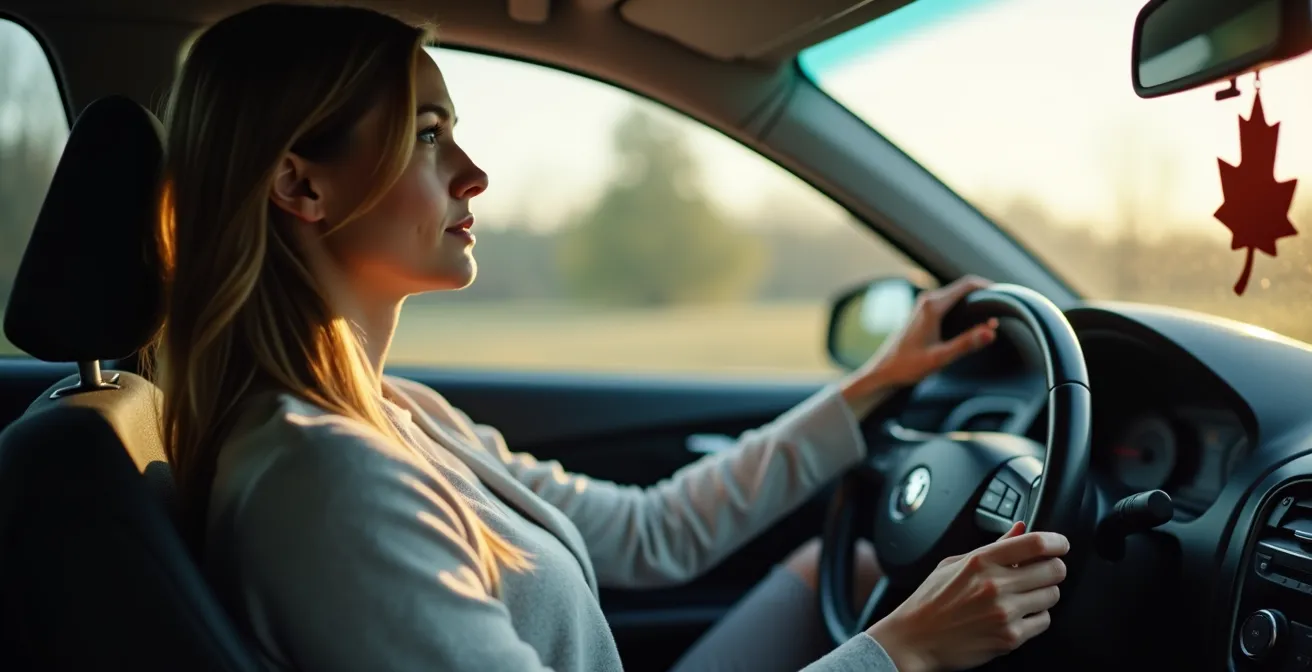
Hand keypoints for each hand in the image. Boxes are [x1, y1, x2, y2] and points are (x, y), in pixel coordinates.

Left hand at [841, 276, 997, 415]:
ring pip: (957, 296)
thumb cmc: (908, 365)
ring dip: (975, 305)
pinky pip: (950, 304)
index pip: (968, 284)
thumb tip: (991, 330)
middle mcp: (928, 300)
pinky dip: (964, 310)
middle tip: (1004, 313)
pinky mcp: (924, 314)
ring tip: (992, 320)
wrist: (884, 371)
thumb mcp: (940, 357)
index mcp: (933, 306)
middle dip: (985, 298)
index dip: (990, 288)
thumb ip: (966, 343)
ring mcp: (925, 306)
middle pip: (964, 289)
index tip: (1006, 300)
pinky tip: (973, 325)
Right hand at [866, 522, 1067, 671]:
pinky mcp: (1010, 637)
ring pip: (1052, 596)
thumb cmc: (931, 601)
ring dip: (1043, 594)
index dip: (1056, 542)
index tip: (1060, 544)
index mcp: (981, 562)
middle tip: (1043, 571)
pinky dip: (1035, 617)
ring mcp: (1004, 613)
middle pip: (1053, 569)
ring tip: (1024, 595)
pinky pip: (1043, 621)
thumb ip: (993, 547)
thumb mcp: (954, 564)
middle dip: (1052, 568)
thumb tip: (1020, 528)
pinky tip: (1017, 615)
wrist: (915, 639)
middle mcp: (995, 585)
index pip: (1034, 543)